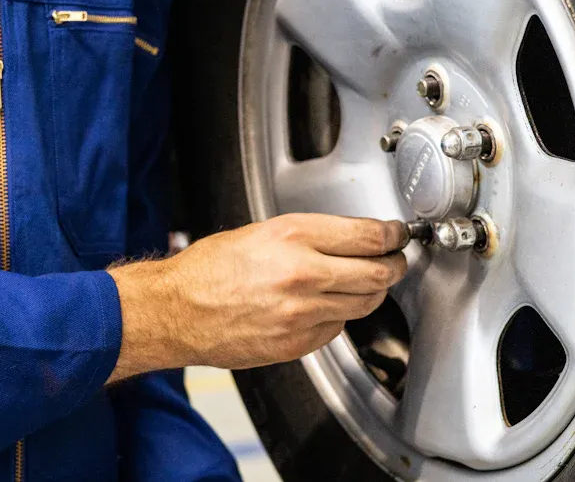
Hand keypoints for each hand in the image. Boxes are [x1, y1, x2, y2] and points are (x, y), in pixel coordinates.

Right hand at [106, 214, 409, 382]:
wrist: (177, 311)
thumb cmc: (208, 269)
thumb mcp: (261, 232)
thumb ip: (311, 236)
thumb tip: (353, 238)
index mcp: (293, 237)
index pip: (368, 235)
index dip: (393, 235)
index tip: (397, 235)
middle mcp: (302, 274)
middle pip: (377, 272)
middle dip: (394, 265)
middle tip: (396, 260)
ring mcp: (302, 313)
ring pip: (364, 303)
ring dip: (373, 292)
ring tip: (367, 282)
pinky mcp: (298, 343)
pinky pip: (338, 327)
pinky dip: (340, 315)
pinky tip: (326, 305)